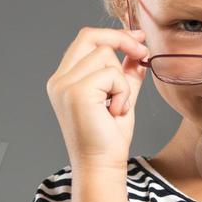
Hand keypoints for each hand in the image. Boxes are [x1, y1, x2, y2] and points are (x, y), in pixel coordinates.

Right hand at [44, 25, 148, 172]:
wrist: (102, 166)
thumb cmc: (108, 137)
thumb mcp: (120, 96)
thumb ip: (125, 72)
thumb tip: (137, 48)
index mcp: (64, 79)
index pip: (85, 40)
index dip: (113, 35)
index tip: (137, 39)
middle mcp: (59, 79)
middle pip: (91, 37)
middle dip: (121, 40)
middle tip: (143, 52)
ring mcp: (64, 85)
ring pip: (105, 56)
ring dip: (122, 80)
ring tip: (117, 105)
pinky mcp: (76, 92)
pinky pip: (112, 74)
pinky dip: (122, 92)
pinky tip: (115, 112)